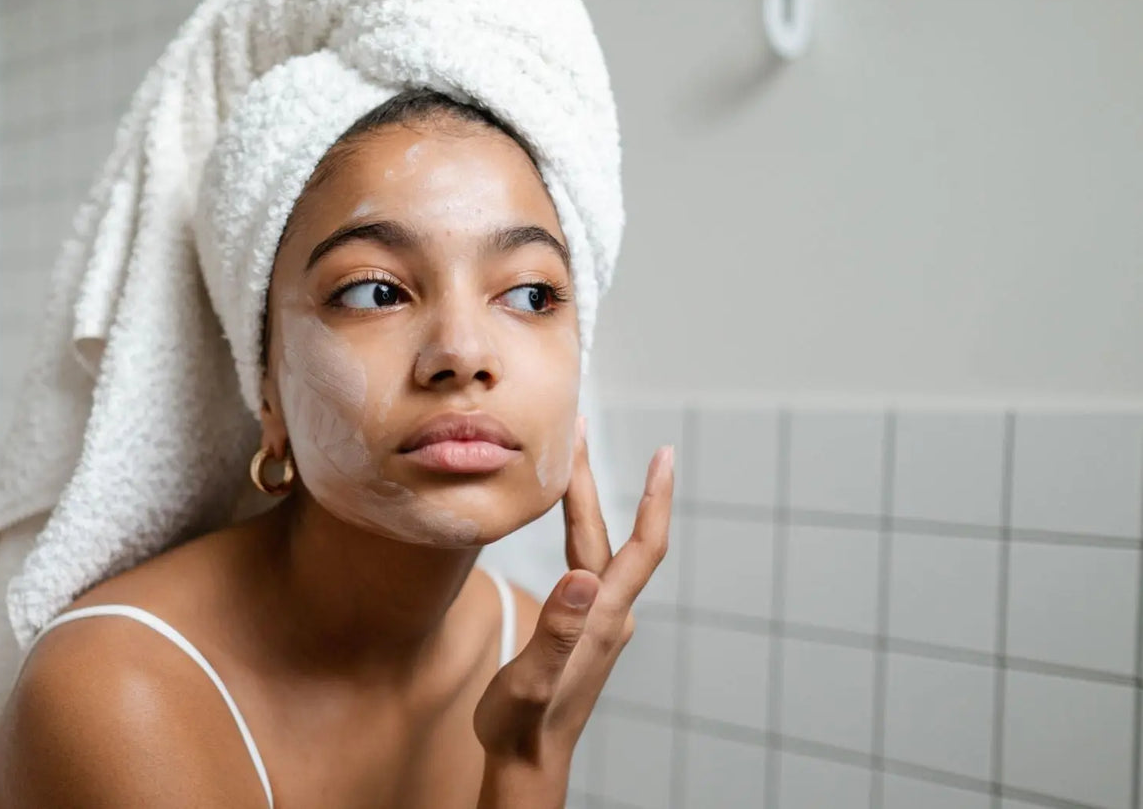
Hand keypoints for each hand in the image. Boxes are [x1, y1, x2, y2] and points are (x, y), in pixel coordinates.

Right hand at [473, 416, 673, 805]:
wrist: (528, 761)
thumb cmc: (523, 727)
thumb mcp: (532, 681)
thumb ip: (556, 632)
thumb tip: (577, 579)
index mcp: (602, 617)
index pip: (642, 545)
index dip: (656, 498)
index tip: (666, 452)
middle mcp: (608, 612)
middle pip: (610, 533)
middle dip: (594, 480)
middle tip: (579, 429)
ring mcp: (598, 619)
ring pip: (597, 546)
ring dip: (585, 502)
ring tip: (568, 461)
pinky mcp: (583, 626)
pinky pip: (587, 562)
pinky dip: (576, 529)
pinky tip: (563, 519)